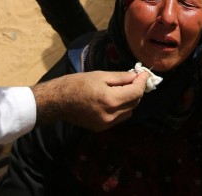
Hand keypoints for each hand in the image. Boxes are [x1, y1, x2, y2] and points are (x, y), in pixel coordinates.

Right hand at [31, 70, 147, 130]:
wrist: (57, 101)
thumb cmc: (76, 84)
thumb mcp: (100, 76)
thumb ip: (121, 78)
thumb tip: (136, 76)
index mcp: (110, 100)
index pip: (136, 92)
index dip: (142, 82)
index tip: (144, 74)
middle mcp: (111, 115)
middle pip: (134, 103)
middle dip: (137, 90)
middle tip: (135, 79)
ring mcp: (106, 124)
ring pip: (129, 112)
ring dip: (130, 100)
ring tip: (123, 89)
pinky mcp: (101, 128)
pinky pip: (119, 118)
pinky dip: (121, 108)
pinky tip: (114, 99)